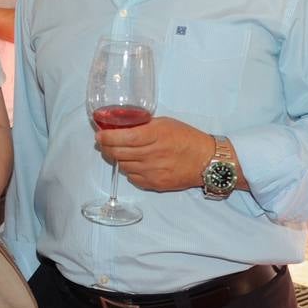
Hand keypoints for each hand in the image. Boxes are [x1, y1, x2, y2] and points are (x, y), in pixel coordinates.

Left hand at [95, 116, 213, 191]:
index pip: (123, 138)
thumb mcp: (166, 123)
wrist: (207, 161)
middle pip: (118, 153)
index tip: (100, 135)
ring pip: (123, 166)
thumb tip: (121, 127)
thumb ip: (143, 125)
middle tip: (104, 142)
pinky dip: (129, 170)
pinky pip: (132, 178)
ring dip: (117, 158)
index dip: (107, 137)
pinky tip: (134, 163)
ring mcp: (153, 171)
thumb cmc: (187, 138)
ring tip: (119, 151)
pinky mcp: (155, 184)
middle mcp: (152, 154)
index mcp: (156, 135)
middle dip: (106, 147)